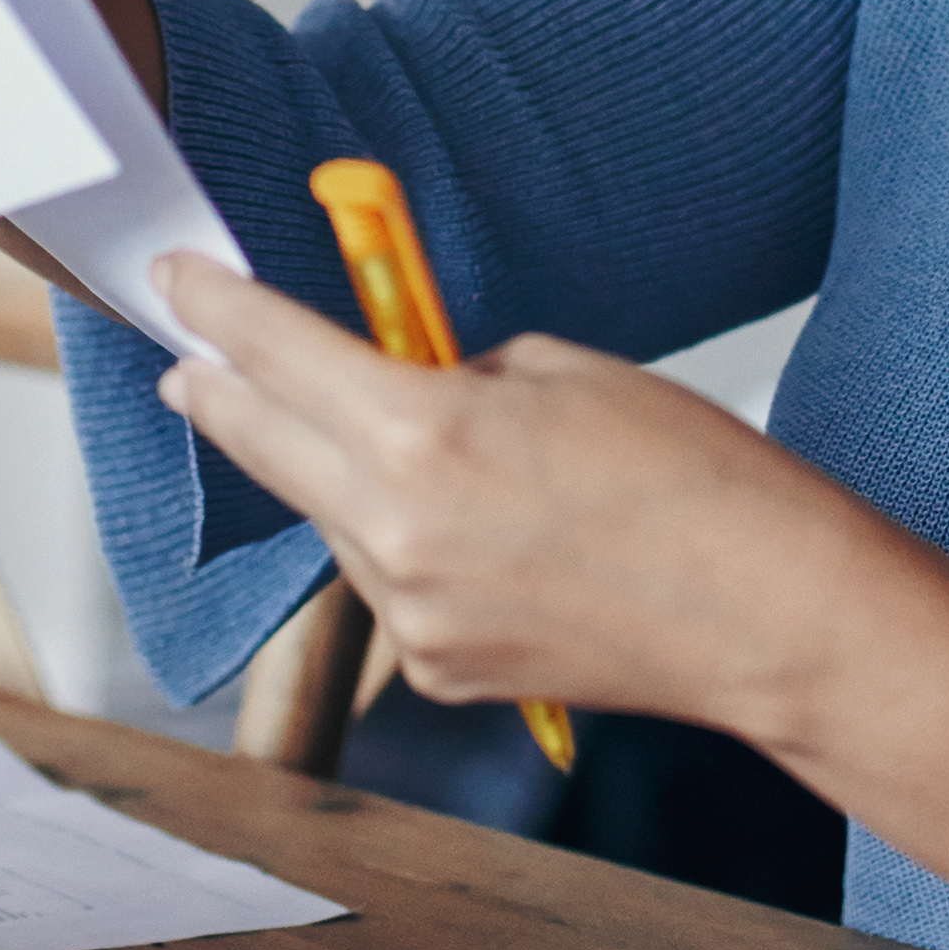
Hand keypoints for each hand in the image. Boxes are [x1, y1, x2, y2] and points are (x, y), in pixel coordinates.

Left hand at [150, 254, 871, 726]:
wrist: (771, 618)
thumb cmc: (696, 479)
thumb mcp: (565, 372)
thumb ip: (457, 370)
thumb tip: (403, 382)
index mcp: (421, 433)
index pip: (273, 353)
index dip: (213, 308)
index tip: (177, 280)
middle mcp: (392, 532)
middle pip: (261, 442)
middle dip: (218, 393)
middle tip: (188, 362)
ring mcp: (410, 613)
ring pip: (333, 519)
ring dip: (345, 477)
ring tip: (443, 460)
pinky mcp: (437, 670)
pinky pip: (391, 585)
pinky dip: (412, 551)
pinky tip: (494, 543)